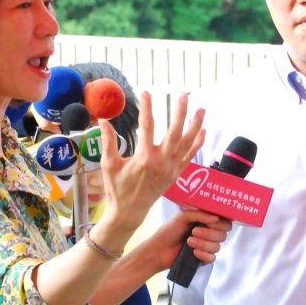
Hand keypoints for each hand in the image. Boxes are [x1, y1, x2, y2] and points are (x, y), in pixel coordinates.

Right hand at [95, 92, 204, 233]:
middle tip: (183, 96)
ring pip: (187, 144)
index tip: (145, 92)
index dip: (146, 108)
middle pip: (174, 133)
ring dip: (195, 126)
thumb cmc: (117, 188)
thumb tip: (103, 121)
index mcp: (143, 158)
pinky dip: (197, 143)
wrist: (130, 211)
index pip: (146, 127)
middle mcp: (161, 162)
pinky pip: (189, 156)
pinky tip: (202, 130)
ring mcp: (171, 169)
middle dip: (180, 113)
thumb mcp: (108, 165)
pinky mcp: (176, 174)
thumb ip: (108, 142)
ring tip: (201, 109)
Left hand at [140, 209, 232, 272]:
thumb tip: (216, 218)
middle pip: (223, 235)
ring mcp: (207, 248)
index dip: (221, 223)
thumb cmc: (169, 230)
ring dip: (203, 244)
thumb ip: (200, 214)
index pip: (225, 223)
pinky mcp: (203, 259)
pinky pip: (212, 258)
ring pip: (217, 247)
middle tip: (194, 231)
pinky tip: (193, 252)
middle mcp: (209, 235)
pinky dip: (203, 254)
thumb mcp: (182, 216)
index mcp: (206, 222)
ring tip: (188, 242)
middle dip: (210, 233)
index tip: (211, 223)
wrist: (158, 249)